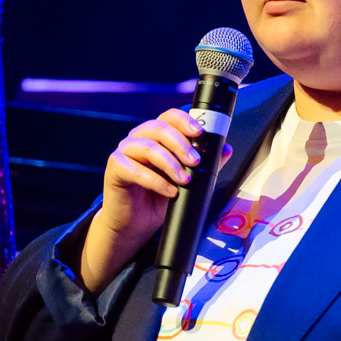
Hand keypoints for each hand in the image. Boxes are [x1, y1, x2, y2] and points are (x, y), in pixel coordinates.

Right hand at [80, 108, 231, 289]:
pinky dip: (155, 181)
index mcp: (157, 134)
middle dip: (181, 144)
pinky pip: (134, 169)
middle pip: (160, 128)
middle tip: (196, 161)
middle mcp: (139, 137)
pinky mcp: (115, 168)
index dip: (185, 121)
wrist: (136, 224)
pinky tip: (170, 191)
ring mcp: (125, 151)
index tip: (200, 133)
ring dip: (170, 163)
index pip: (170, 117)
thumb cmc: (159, 198)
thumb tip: (226, 149)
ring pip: (148, 147)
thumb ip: (205, 165)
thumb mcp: (187, 181)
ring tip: (185, 180)